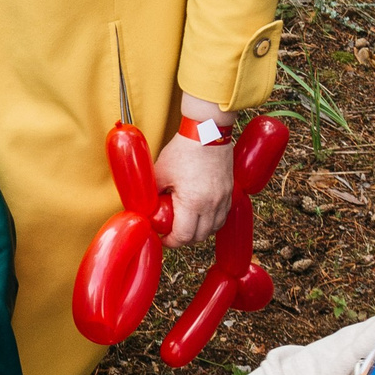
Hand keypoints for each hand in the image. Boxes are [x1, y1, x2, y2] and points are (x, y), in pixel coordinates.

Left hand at [154, 130, 235, 245]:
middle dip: (183, 239)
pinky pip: (223, 216)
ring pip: (213, 229)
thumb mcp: (160, 172)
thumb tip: (144, 207)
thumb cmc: (183, 150)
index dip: (170, 241)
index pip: (183, 236)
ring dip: (199, 231)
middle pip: (199, 237)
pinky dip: (212, 221)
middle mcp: (212, 204)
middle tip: (172, 232)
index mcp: (193, 202)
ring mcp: (224, 199)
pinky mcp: (230, 192)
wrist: (207, 132)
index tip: (163, 237)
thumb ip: (152, 193)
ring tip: (186, 224)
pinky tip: (201, 214)